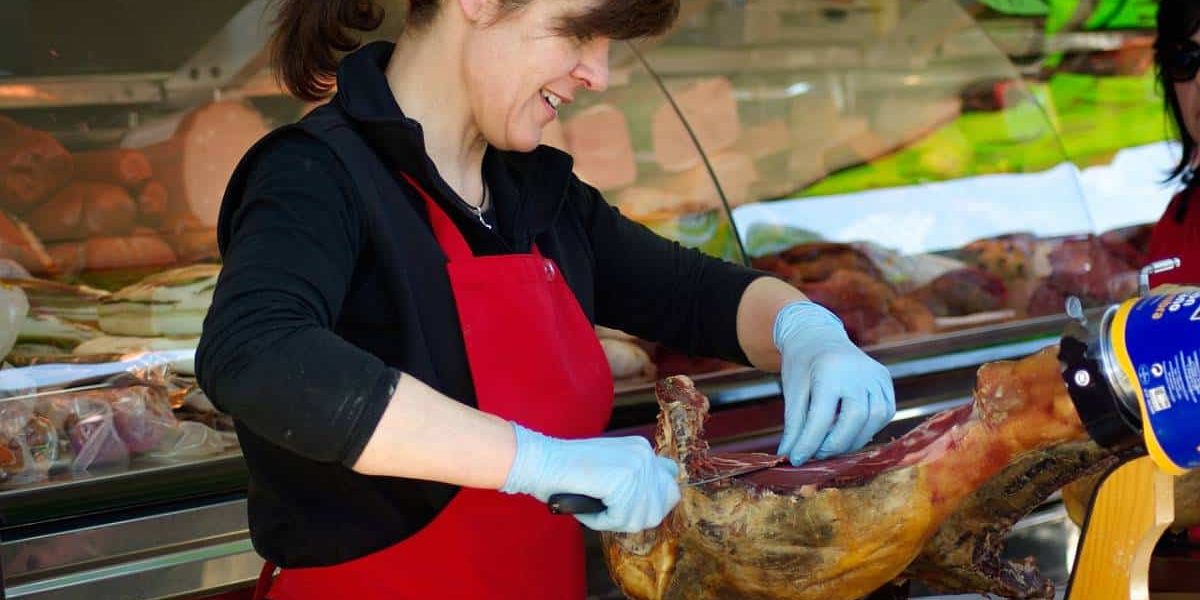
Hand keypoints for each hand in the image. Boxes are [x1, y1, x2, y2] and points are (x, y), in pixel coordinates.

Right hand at [500, 423, 681, 532]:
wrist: (542, 461)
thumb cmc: (567, 471)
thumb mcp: (610, 469)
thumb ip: (633, 480)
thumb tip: (655, 505)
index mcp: (642, 448)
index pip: (670, 480)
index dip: (654, 500)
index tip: (630, 505)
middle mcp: (645, 454)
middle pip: (664, 504)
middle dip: (638, 515)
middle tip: (610, 511)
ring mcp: (637, 466)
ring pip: (641, 517)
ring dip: (615, 521)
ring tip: (593, 506)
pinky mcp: (624, 481)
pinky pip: (620, 520)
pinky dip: (600, 521)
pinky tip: (586, 506)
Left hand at [774, 301, 894, 465]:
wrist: (818, 336)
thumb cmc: (802, 365)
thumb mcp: (792, 391)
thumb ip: (794, 425)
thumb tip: (790, 457)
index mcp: (830, 369)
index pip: (822, 416)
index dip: (809, 443)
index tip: (796, 459)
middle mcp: (859, 370)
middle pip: (854, 420)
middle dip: (834, 445)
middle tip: (816, 454)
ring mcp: (876, 374)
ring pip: (874, 419)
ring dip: (853, 440)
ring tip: (831, 444)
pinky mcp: (885, 380)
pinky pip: (884, 413)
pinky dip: (867, 428)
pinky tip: (848, 431)